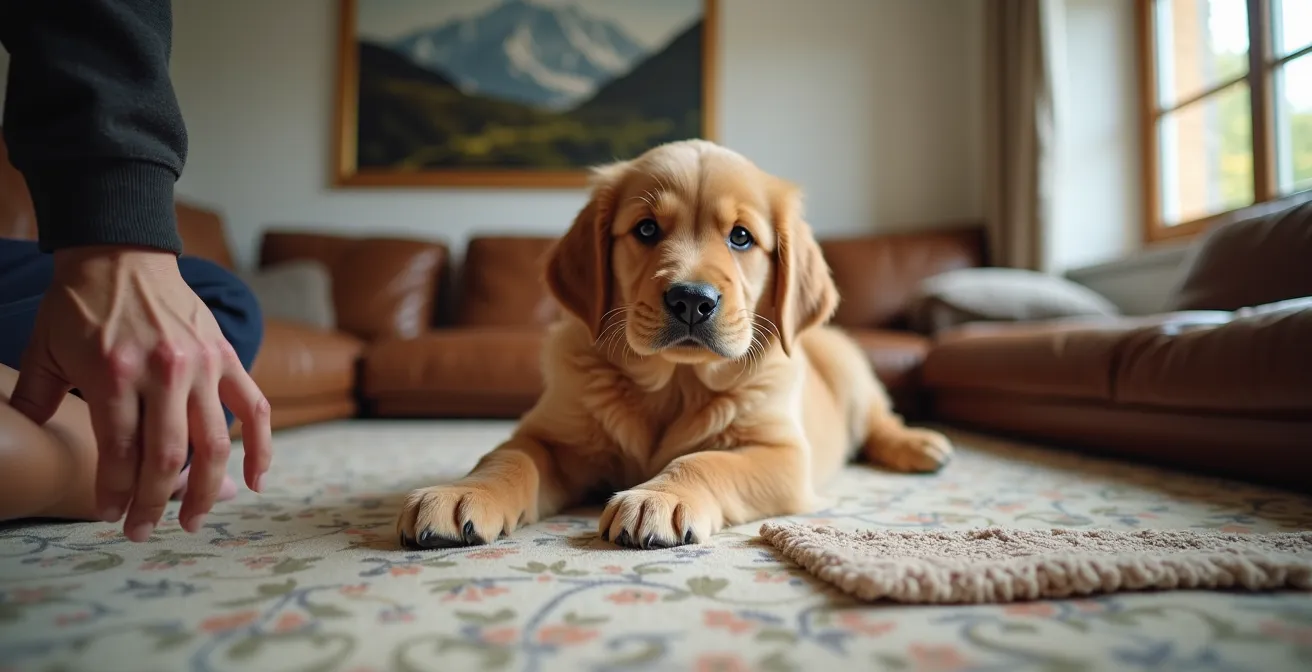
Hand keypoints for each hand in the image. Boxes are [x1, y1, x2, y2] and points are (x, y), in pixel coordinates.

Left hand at [7, 246, 271, 540]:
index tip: (107, 516)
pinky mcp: (227, 357)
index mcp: (114, 372)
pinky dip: (261, 449)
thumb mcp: (44, 349)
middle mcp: (163, 372)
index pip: (120, 452)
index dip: (114, 494)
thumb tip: (23, 441)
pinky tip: (254, 482)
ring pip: (213, 445)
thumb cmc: (78, 303)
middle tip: (140, 532)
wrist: (122, 252)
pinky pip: (256, 410)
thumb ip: (36, 399)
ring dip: (204, 492)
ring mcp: (202, 366)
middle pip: (166, 458)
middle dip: (152, 505)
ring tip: (190, 522)